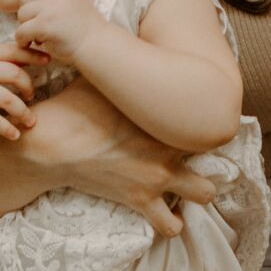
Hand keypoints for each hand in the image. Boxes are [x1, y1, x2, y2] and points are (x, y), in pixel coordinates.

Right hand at [0, 41, 41, 141]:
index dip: (32, 55)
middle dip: (28, 86)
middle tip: (31, 95)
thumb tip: (30, 56)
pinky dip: (6, 128)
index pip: (12, 50)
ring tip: (31, 120)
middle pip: (14, 74)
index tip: (48, 60)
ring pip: (7, 99)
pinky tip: (15, 135)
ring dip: (23, 111)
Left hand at [15, 0, 101, 68]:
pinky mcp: (45, 25)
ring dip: (26, 27)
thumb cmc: (83, 29)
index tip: (32, 12)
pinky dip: (23, 40)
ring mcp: (50, 8)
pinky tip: (31, 44)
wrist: (97, 45)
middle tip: (36, 26)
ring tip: (39, 36)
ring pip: (22, 15)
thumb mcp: (72, 2)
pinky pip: (22, 31)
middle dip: (27, 14)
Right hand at [22, 76, 217, 237]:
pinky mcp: (140, 201)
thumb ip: (127, 67)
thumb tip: (133, 45)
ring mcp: (157, 180)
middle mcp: (169, 151)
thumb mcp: (106, 78)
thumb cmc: (77, 106)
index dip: (203, 122)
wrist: (54, 144)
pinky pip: (168, 225)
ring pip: (203, 195)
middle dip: (211, 163)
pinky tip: (167, 214)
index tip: (197, 122)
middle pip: (215, 158)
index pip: (204, 121)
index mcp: (164, 120)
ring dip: (195, 193)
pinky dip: (170, 221)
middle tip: (197, 161)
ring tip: (186, 189)